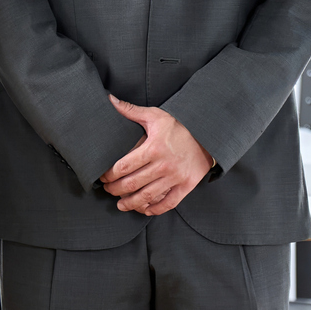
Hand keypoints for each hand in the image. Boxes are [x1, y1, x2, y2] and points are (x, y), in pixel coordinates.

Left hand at [99, 96, 214, 216]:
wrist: (208, 135)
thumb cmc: (179, 125)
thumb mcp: (156, 115)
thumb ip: (131, 111)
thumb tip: (110, 100)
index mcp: (153, 148)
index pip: (124, 166)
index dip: (109, 175)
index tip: (103, 177)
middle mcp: (164, 165)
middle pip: (132, 183)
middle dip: (116, 189)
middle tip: (108, 191)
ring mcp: (175, 177)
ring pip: (147, 196)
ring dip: (131, 203)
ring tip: (120, 205)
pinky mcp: (186, 186)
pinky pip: (168, 203)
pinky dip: (155, 209)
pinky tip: (144, 209)